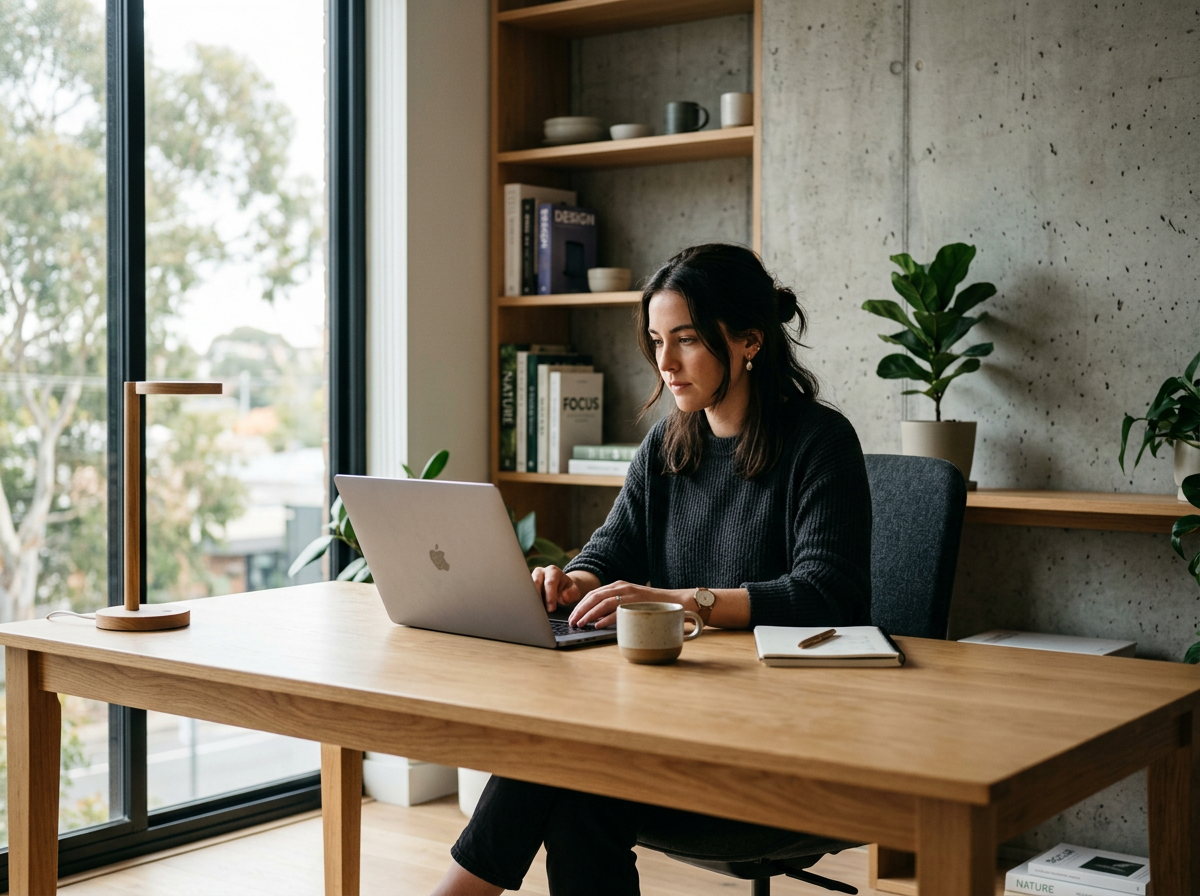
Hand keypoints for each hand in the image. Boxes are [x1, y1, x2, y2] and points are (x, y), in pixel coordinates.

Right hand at [532, 565, 581, 612]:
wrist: (562, 588)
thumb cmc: (568, 590)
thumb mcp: (574, 592)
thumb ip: (571, 594)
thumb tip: (564, 596)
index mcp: (553, 571)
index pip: (550, 583)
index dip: (550, 597)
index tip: (552, 609)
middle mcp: (541, 572)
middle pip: (535, 582)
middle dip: (538, 597)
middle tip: (541, 611)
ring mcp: (532, 577)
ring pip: (527, 587)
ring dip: (530, 599)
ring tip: (535, 610)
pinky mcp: (527, 585)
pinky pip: (524, 592)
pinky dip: (527, 600)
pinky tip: (530, 609)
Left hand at [568, 581, 682, 629]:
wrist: (677, 601)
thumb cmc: (653, 605)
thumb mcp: (631, 601)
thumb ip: (617, 605)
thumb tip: (598, 618)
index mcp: (619, 585)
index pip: (594, 593)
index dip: (581, 604)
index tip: (573, 615)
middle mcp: (622, 587)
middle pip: (594, 596)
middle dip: (580, 609)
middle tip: (572, 621)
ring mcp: (629, 594)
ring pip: (602, 603)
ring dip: (588, 614)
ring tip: (580, 624)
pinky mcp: (636, 603)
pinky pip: (616, 610)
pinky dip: (605, 618)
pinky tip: (597, 625)